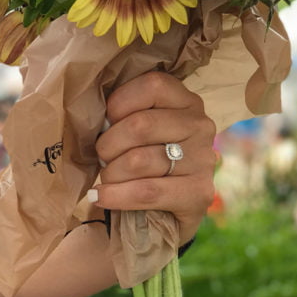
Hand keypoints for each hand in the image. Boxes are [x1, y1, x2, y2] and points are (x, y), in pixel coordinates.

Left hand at [89, 71, 216, 243]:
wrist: (168, 211)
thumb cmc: (145, 161)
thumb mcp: (140, 130)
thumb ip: (126, 114)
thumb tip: (93, 116)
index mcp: (186, 101)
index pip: (153, 85)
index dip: (119, 103)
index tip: (106, 122)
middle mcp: (200, 126)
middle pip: (140, 125)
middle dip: (108, 145)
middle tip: (101, 157)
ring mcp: (203, 160)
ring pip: (139, 160)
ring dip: (111, 173)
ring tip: (106, 179)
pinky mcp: (199, 193)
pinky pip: (146, 191)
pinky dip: (116, 195)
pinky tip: (101, 197)